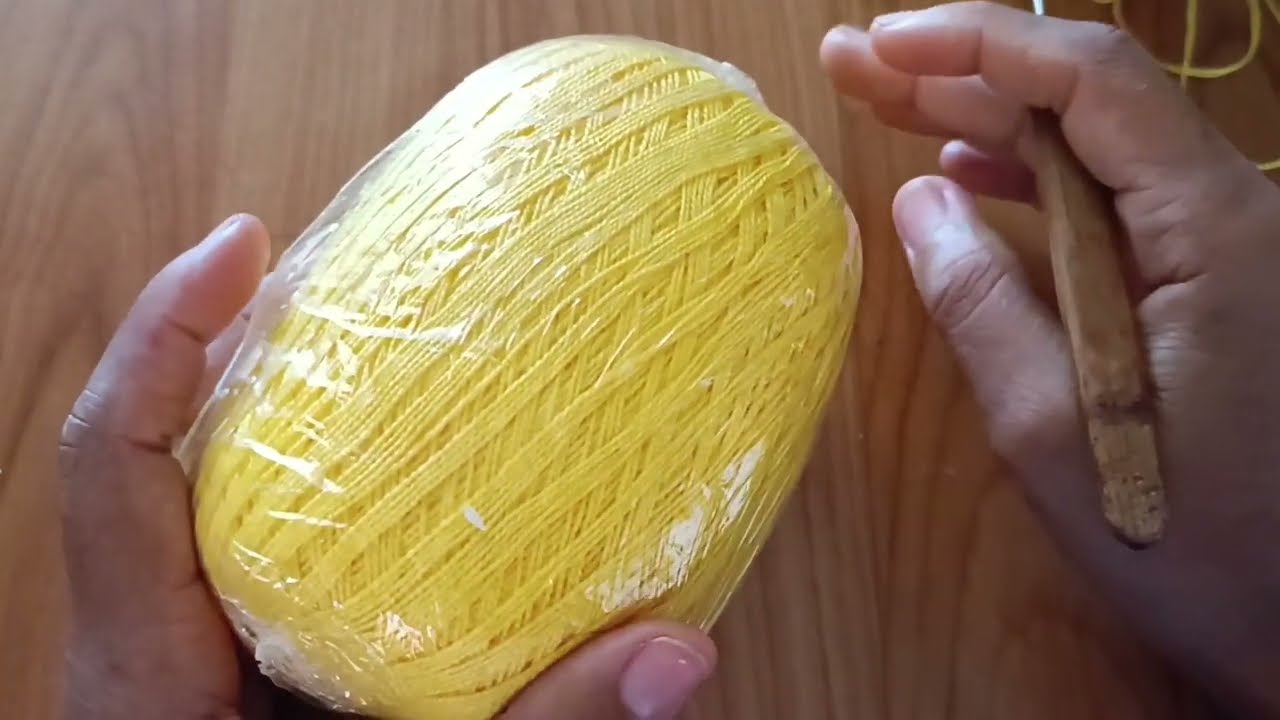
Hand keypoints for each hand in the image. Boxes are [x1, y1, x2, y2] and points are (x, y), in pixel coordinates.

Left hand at [60, 215, 714, 719]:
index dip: (159, 335)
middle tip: (341, 279)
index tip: (239, 244)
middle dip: (238, 352)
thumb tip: (680, 655)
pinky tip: (408, 493)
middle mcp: (158, 648)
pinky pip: (259, 561)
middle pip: (163, 455)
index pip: (117, 464)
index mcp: (154, 674)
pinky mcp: (238, 683)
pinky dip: (322, 502)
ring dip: (282, 422)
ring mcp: (193, 664)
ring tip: (376, 353)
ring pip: (212, 507)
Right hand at [822, 2, 1279, 715]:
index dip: (979, 43)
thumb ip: (980, 302)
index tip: (880, 44)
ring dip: (990, 119)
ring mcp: (1223, 247)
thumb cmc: (1183, 543)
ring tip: (884, 104)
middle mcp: (1230, 212)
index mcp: (1210, 229)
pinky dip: (1033, 180)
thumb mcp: (1050, 432)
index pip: (1092, 81)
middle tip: (851, 61)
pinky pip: (1113, 201)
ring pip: (1096, 145)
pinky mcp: (1209, 283)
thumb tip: (918, 198)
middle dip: (964, 71)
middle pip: (1087, 101)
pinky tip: (967, 178)